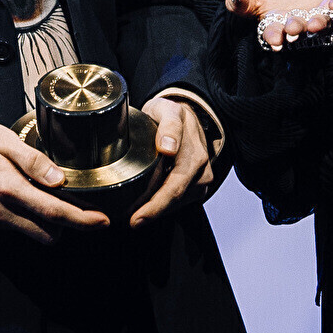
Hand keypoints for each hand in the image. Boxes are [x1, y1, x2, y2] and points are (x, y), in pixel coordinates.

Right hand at [0, 118, 109, 240]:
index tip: (102, 221)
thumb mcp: (2, 139)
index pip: (54, 212)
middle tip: (77, 206)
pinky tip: (25, 199)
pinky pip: (17, 229)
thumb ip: (32, 159)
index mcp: (9, 187)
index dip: (83, 220)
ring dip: (49, 224)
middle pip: (49, 234)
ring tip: (49, 199)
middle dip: (68, 224)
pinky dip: (29, 220)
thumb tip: (58, 178)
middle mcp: (2, 211)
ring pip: (35, 235)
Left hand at [126, 94, 212, 227]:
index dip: (155, 206)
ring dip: (156, 211)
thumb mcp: (168, 110)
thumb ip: (169, 126)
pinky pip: (180, 201)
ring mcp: (202, 180)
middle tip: (130, 222)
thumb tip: (168, 148)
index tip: (136, 217)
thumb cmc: (171, 114)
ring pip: (178, 203)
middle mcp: (201, 170)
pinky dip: (163, 206)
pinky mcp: (198, 186)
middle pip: (175, 199)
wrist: (186, 116)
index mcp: (194, 155)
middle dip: (152, 214)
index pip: (174, 188)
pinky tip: (146, 208)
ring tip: (133, 216)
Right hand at [226, 0, 332, 50]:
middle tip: (293, 28)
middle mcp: (301, 24)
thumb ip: (241, 2)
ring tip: (314, 23)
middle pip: (299, 29)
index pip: (275, 34)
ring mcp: (320, 15)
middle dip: (296, 28)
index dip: (275, 38)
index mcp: (280, 26)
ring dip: (318, 23)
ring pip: (322, 22)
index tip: (275, 41)